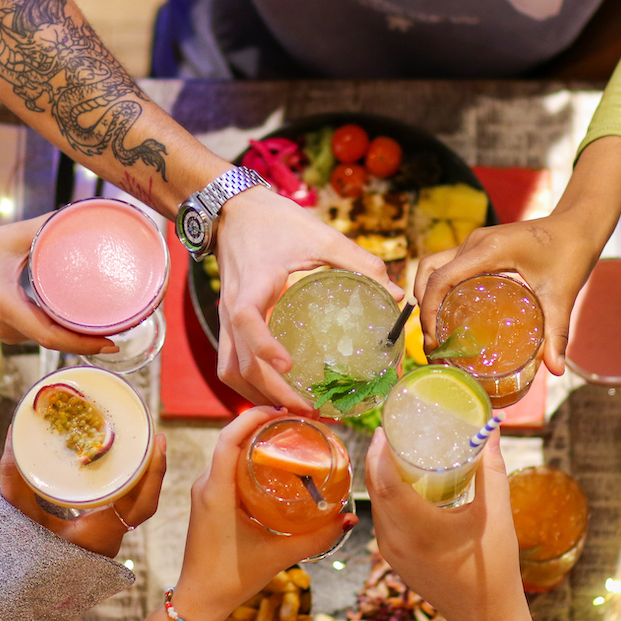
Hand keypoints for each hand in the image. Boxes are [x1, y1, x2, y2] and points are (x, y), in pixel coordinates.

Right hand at [0, 218, 119, 355]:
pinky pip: (43, 334)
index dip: (83, 343)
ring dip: (79, 336)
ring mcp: (9, 333)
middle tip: (125, 327)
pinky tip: (84, 319)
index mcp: (7, 307)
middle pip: (57, 342)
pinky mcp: (10, 329)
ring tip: (111, 323)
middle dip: (91, 340)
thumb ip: (44, 227)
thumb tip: (80, 214)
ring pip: (51, 340)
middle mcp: (9, 328)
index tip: (111, 342)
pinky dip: (65, 330)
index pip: (51, 337)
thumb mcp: (8, 237)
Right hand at [0, 428, 166, 557]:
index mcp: (100, 536)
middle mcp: (111, 539)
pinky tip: (124, 464)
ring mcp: (108, 538)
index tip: (157, 445)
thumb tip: (12, 432)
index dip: (154, 475)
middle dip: (153, 467)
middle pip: (144, 500)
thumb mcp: (18, 515)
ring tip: (144, 443)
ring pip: (136, 504)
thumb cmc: (19, 559)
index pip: (141, 506)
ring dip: (143, 475)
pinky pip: (124, 507)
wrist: (17, 593)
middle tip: (154, 435)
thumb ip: (15, 477)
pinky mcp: (101, 533)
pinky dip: (128, 484)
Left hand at [171, 406, 356, 620]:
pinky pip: (227, 468)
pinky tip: (273, 464)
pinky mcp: (209, 501)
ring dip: (254, 440)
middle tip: (295, 421)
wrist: (199, 600)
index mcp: (216, 491)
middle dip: (260, 423)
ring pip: (228, 453)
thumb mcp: (279, 555)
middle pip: (231, 439)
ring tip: (288, 436)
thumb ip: (316, 538)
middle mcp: (206, 485)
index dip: (253, 416)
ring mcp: (205, 492)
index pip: (229, 438)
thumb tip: (349, 518)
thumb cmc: (231, 579)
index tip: (282, 409)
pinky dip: (249, 459)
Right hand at [214, 187, 402, 411]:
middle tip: (311, 409)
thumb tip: (395, 293)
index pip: (247, 321)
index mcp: (253, 285)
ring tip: (294, 409)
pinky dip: (248, 385)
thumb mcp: (320, 235)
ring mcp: (225, 320)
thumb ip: (358, 262)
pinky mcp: (227, 325)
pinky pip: (229, 364)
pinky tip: (275, 393)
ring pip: (229, 371)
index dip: (264, 346)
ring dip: (257, 395)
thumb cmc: (276, 221)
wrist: (233, 211)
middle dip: (273, 392)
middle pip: (240, 363)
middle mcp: (232, 309)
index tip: (288, 365)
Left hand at [364, 427, 520, 620]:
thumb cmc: (495, 569)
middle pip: (375, 490)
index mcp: (419, 530)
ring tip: (394, 451)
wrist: (486, 618)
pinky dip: (386, 498)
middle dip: (378, 458)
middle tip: (390, 431)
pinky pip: (382, 520)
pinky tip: (401, 484)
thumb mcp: (496, 515)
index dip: (379, 452)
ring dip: (380, 477)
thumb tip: (491, 429)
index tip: (384, 428)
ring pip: (376, 505)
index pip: (385, 483)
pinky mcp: (393, 559)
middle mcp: (396, 541)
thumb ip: (491, 470)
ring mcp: (390, 552)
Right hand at [415, 211, 600, 376]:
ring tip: (436, 330)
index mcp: (488, 250)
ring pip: (434, 266)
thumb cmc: (572, 253)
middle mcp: (475, 243)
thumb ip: (556, 332)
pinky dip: (440, 288)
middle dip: (424, 307)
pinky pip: (449, 265)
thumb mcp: (562, 294)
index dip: (429, 310)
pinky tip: (451, 313)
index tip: (434, 340)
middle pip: (429, 271)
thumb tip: (555, 370)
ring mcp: (475, 242)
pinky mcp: (480, 246)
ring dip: (428, 296)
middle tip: (433, 341)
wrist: (579, 225)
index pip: (440, 278)